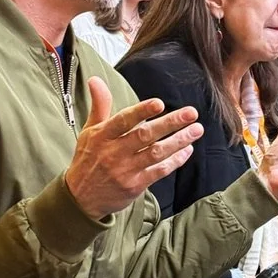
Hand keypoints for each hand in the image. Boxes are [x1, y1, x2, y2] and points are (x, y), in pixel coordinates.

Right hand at [65, 78, 201, 219]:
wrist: (81, 198)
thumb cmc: (87, 159)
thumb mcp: (89, 131)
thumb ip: (99, 105)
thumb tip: (96, 79)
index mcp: (103, 136)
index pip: (123, 120)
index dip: (141, 111)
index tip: (159, 103)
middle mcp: (114, 152)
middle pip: (145, 135)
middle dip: (170, 123)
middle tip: (191, 113)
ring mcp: (125, 170)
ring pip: (156, 153)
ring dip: (178, 141)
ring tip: (196, 130)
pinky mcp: (134, 185)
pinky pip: (158, 171)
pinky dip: (174, 161)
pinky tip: (187, 150)